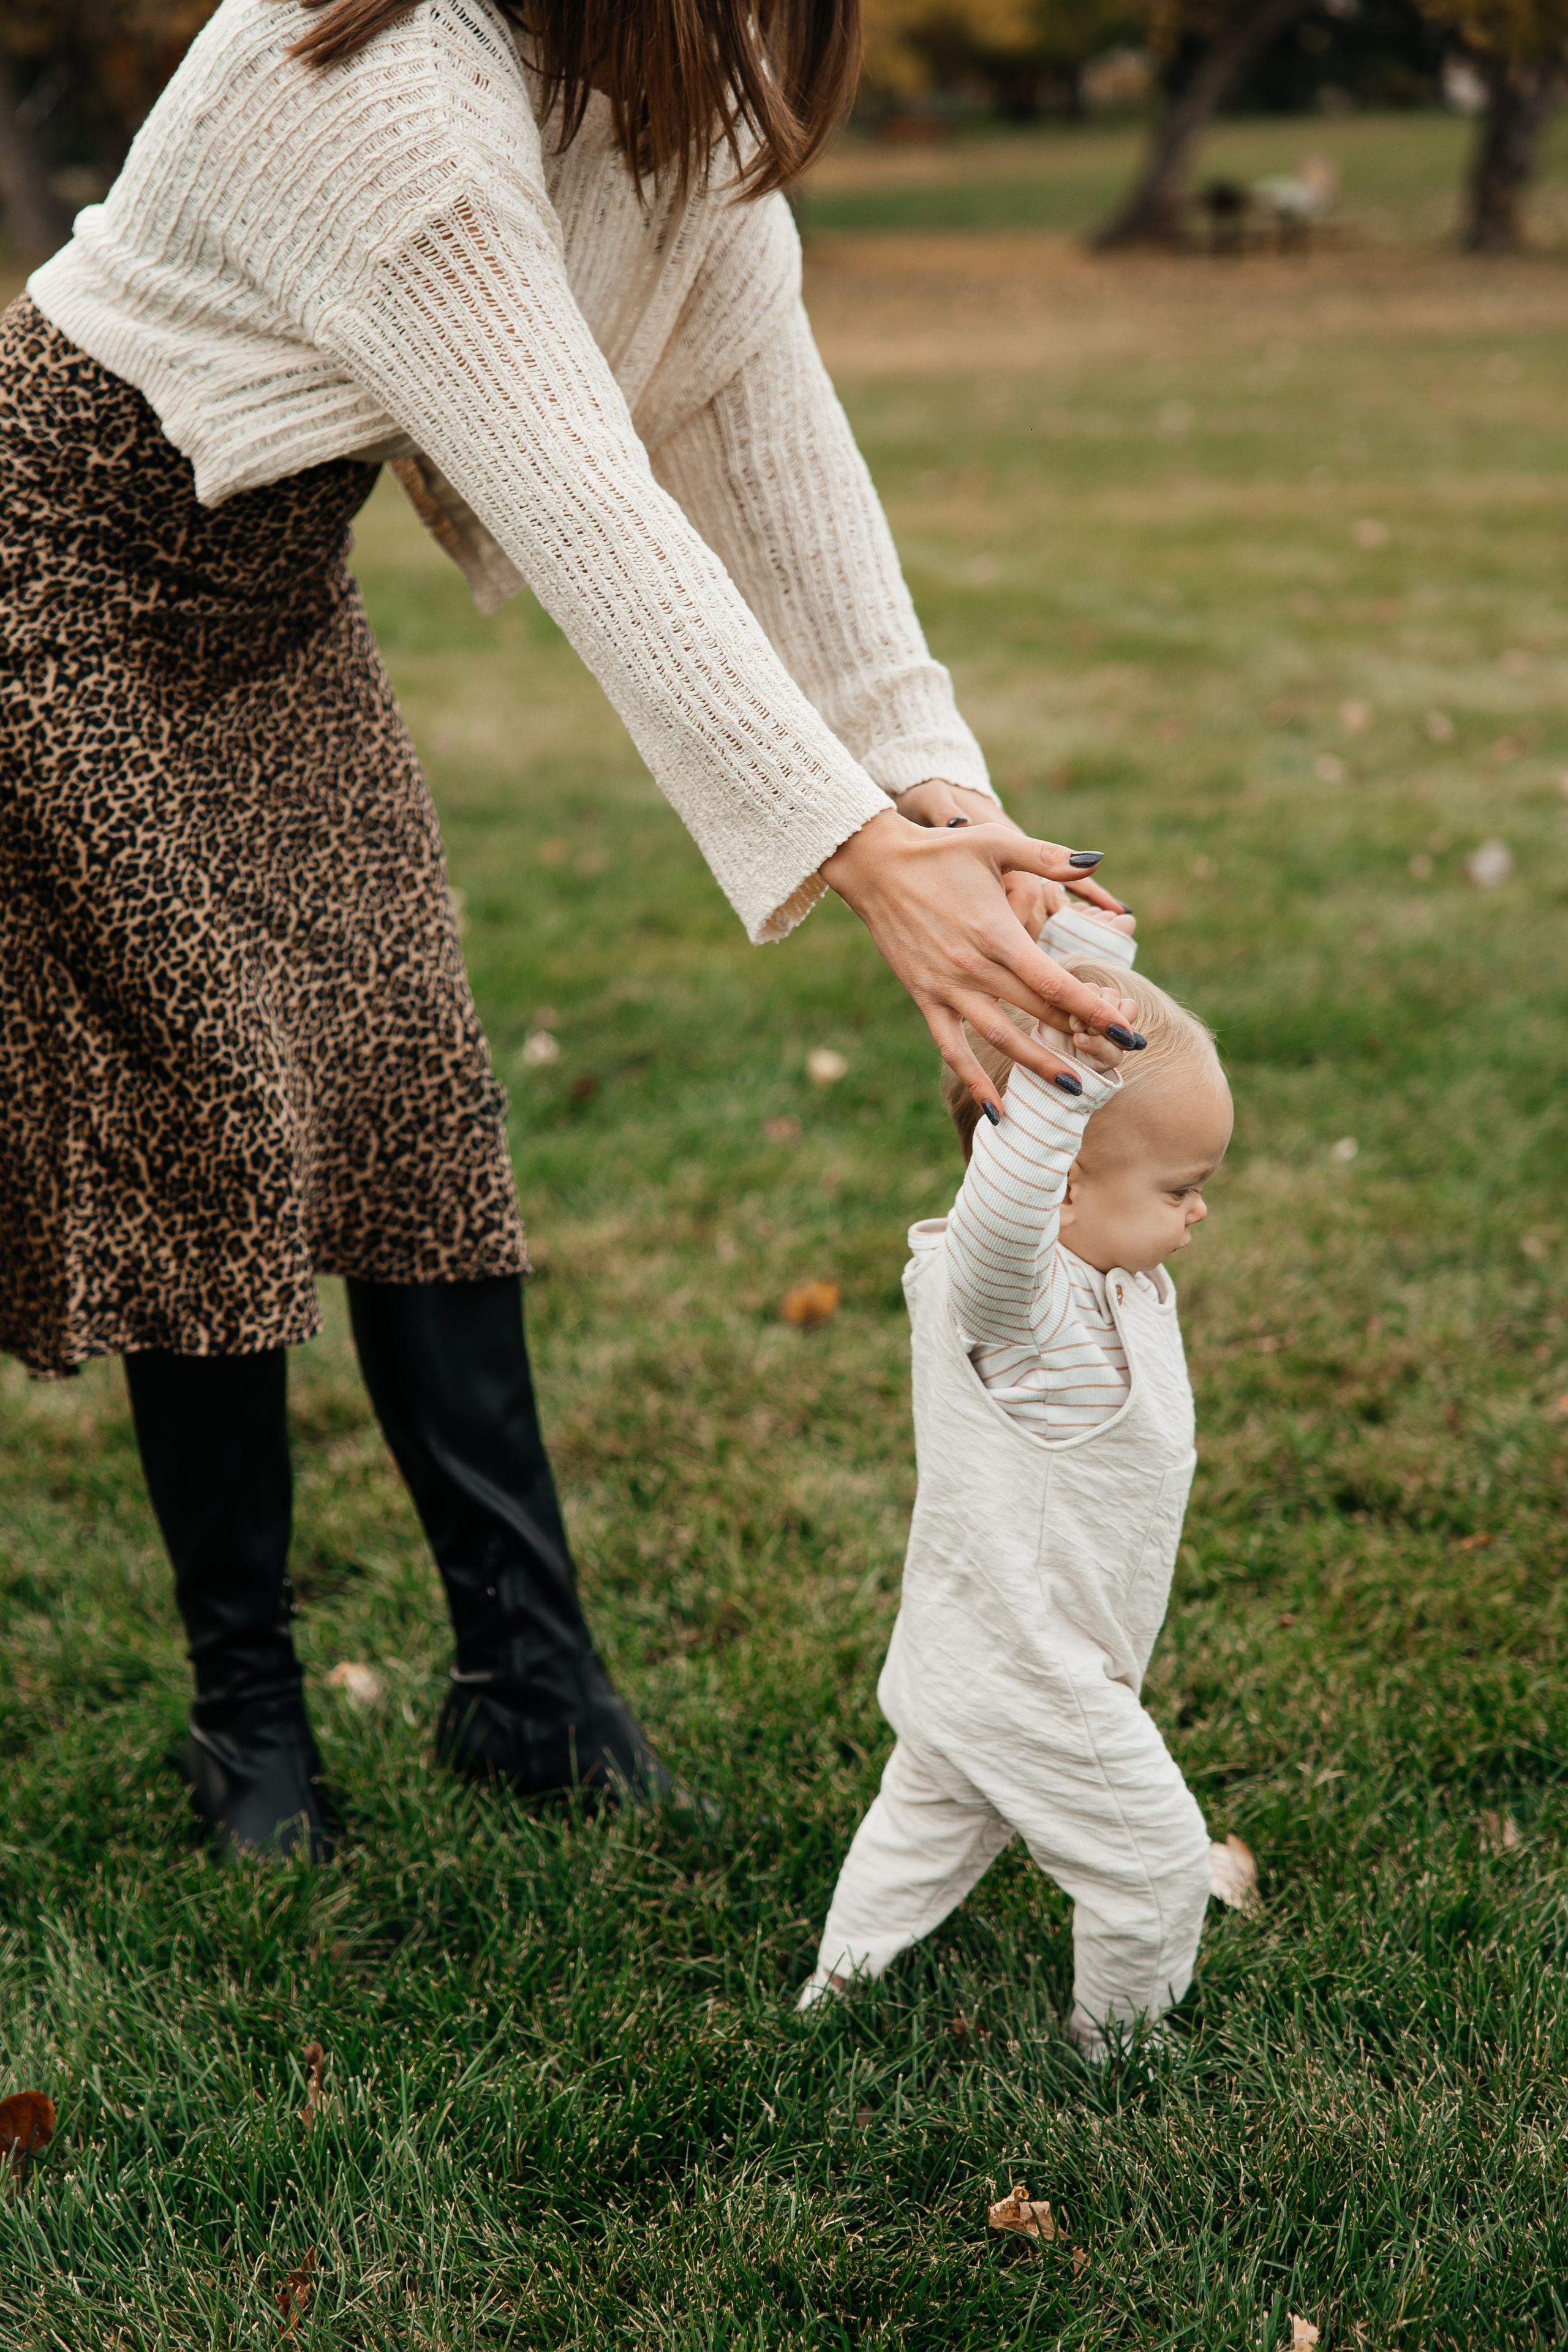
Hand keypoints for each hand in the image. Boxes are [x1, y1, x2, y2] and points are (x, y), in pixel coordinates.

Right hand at [820, 809, 1145, 1116]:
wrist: (875, 865)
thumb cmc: (939, 851)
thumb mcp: (996, 842)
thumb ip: (1048, 857)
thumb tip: (1097, 861)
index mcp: (997, 933)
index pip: (1056, 984)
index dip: (1095, 1010)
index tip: (1126, 1030)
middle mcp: (973, 967)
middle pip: (1036, 1013)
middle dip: (1079, 1036)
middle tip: (1114, 1057)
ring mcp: (947, 987)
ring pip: (1000, 1038)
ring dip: (1037, 1065)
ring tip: (1072, 1087)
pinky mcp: (925, 997)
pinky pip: (951, 1047)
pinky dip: (974, 1080)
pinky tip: (998, 1111)